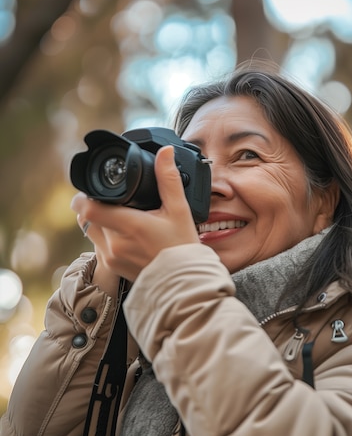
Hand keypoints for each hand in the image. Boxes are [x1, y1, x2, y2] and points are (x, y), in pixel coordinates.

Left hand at [71, 145, 199, 281]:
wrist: (184, 282)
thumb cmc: (182, 247)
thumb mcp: (179, 210)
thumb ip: (168, 179)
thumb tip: (165, 153)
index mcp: (128, 226)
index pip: (88, 208)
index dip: (84, 196)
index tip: (90, 190)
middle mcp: (114, 244)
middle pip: (86, 217)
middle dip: (92, 206)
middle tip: (109, 200)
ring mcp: (111, 258)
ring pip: (89, 231)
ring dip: (96, 221)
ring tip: (115, 215)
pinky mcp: (112, 268)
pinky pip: (97, 246)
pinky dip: (103, 237)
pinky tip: (122, 234)